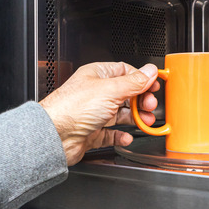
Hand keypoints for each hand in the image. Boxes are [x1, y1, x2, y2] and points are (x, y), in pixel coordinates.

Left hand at [40, 62, 159, 165]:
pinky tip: (127, 136)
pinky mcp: (91, 132)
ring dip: (135, 118)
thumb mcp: (111, 89)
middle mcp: (95, 93)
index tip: (154, 86)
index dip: (141, 79)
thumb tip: (150, 71)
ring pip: (120, 114)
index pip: (125, 72)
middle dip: (141, 101)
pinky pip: (111, 133)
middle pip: (126, 94)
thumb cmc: (72, 108)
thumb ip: (134, 82)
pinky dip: (121, 135)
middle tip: (149, 106)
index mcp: (98, 75)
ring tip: (145, 121)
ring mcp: (93, 113)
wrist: (54, 136)